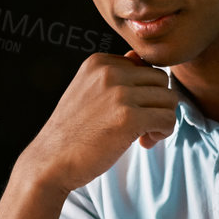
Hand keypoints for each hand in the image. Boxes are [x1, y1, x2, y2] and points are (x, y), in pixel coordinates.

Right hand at [18, 51, 177, 194]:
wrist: (50, 161)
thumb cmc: (72, 132)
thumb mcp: (86, 91)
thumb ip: (113, 75)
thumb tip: (139, 57)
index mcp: (99, 62)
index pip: (144, 67)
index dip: (143, 93)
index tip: (129, 114)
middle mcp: (109, 72)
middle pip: (161, 80)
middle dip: (156, 104)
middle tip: (142, 127)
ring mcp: (119, 93)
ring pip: (169, 99)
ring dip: (162, 119)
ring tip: (143, 135)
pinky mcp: (128, 117)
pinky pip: (168, 119)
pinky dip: (163, 133)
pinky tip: (144, 143)